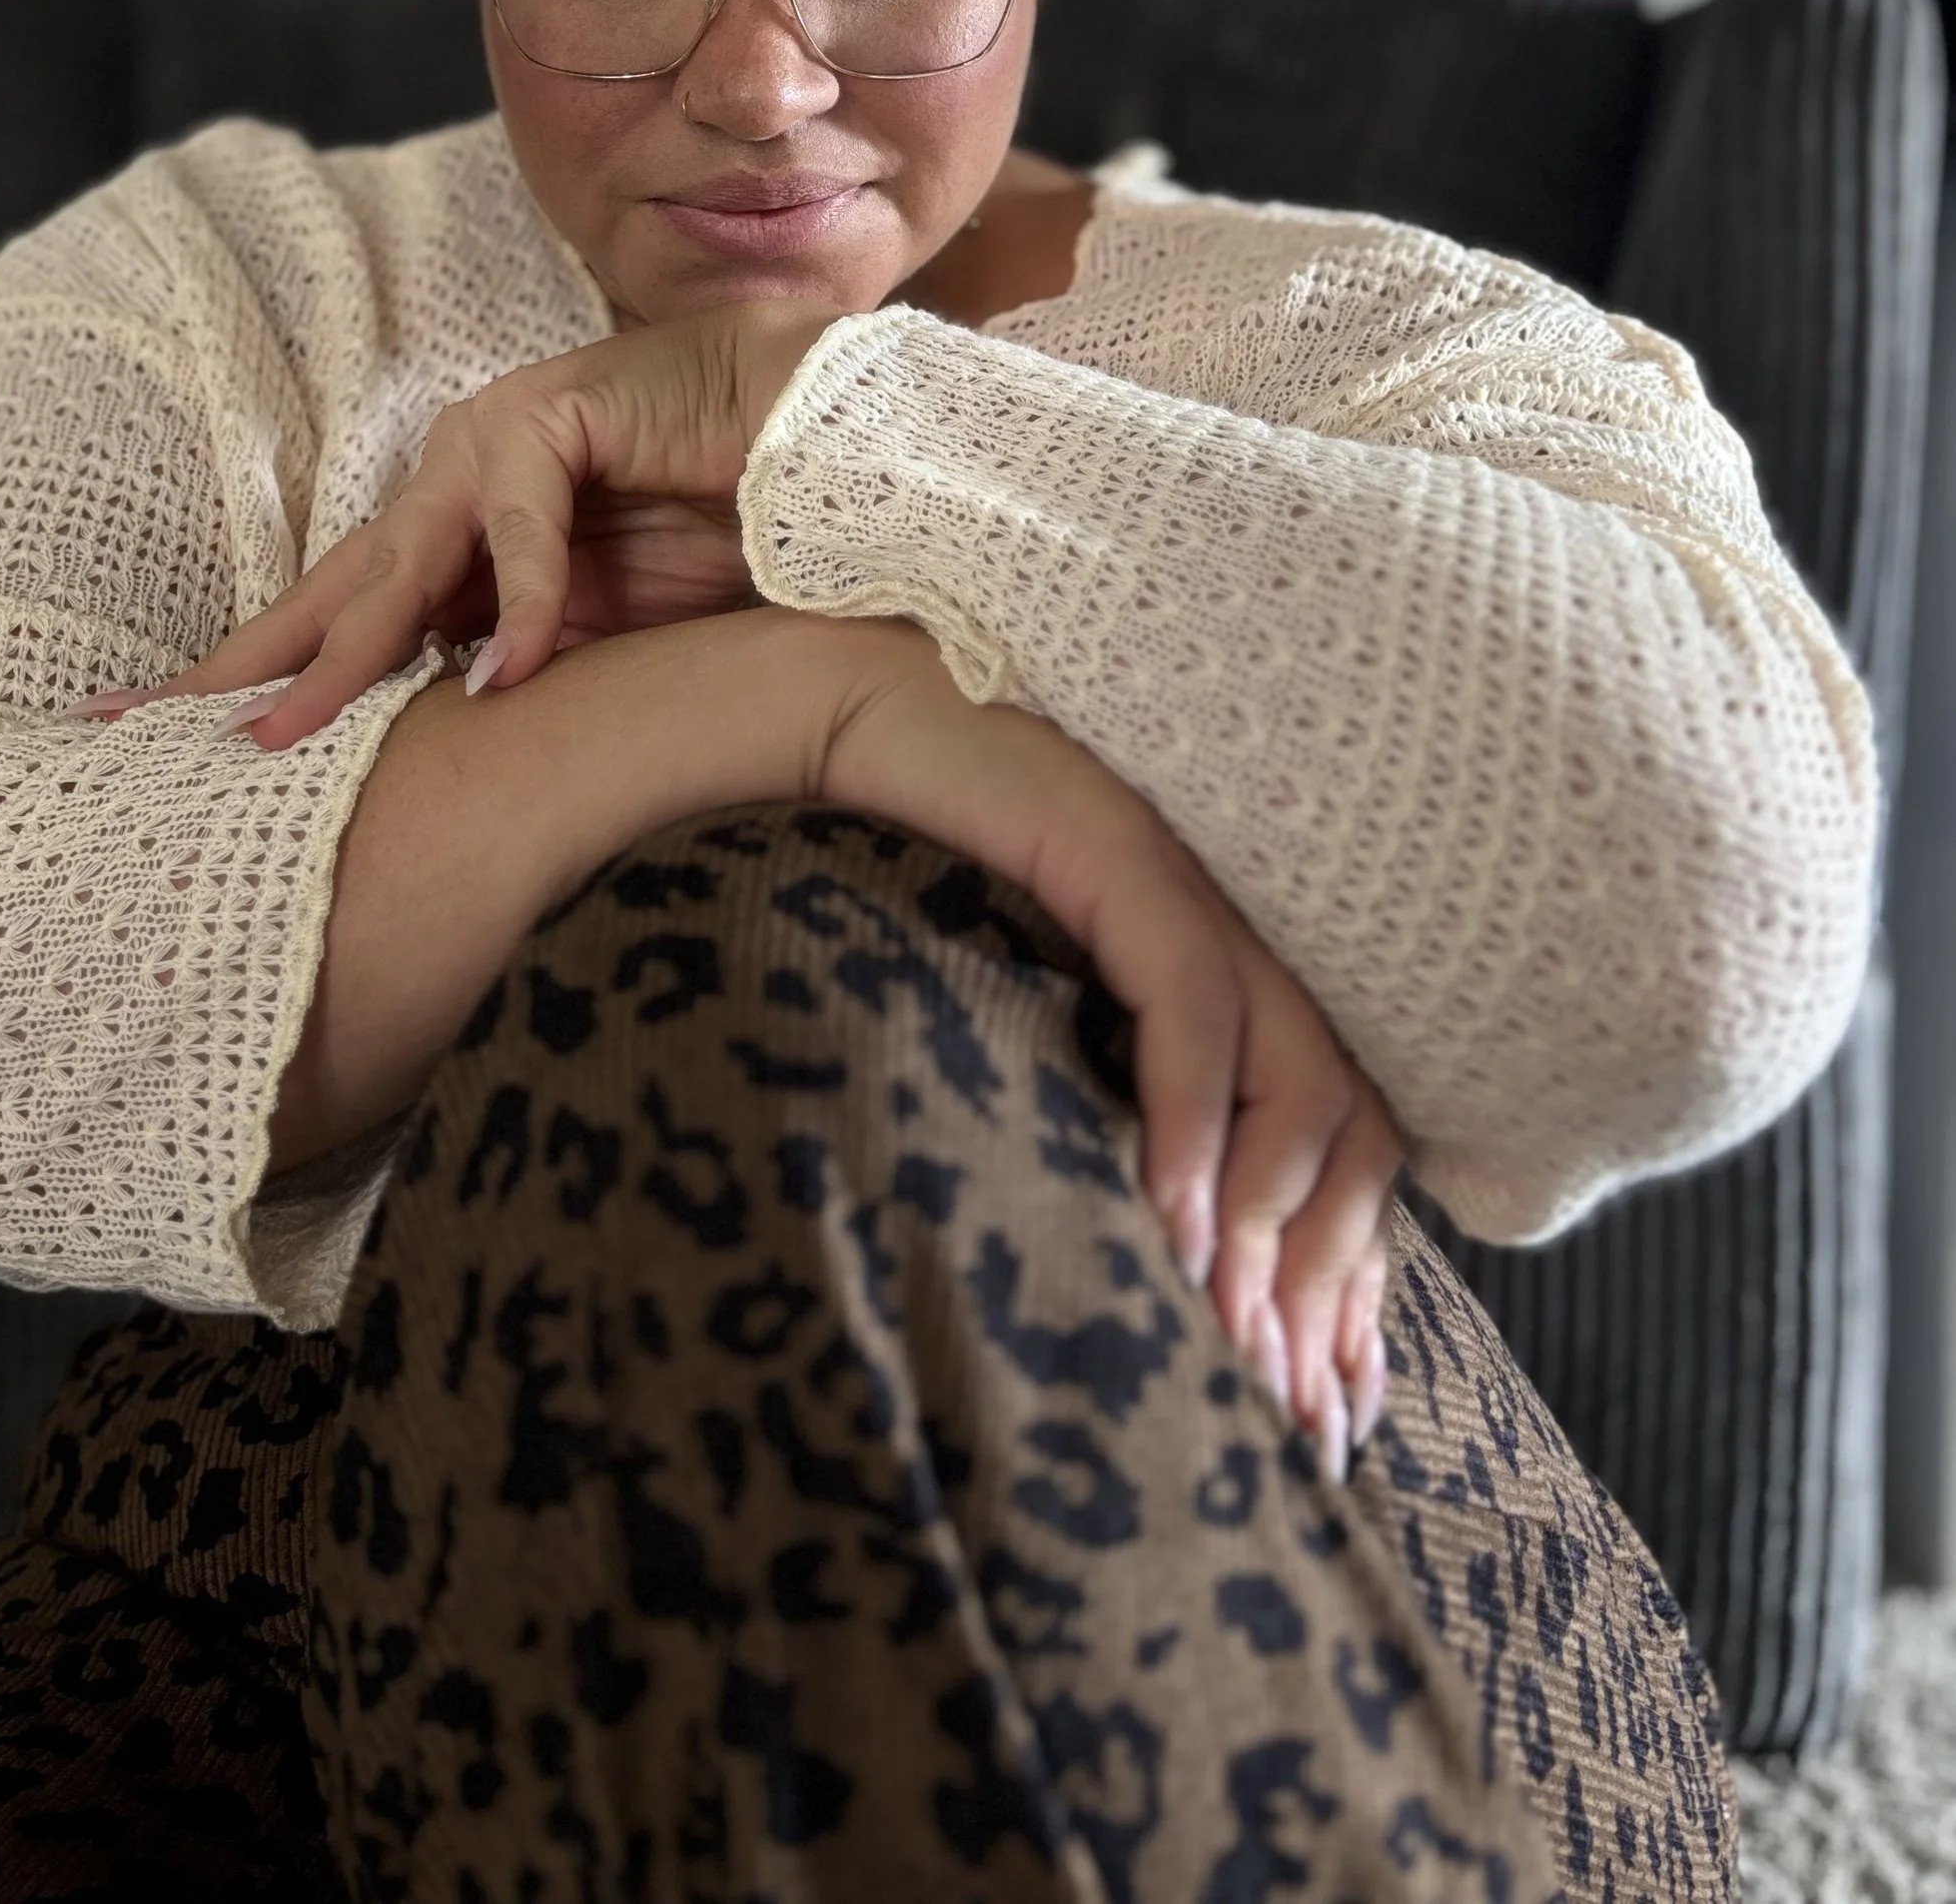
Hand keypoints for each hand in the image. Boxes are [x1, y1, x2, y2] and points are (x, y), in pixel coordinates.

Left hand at [81, 304, 839, 748]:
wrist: (814, 443)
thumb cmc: (718, 543)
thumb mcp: (599, 645)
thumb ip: (514, 678)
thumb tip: (434, 758)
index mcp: (455, 537)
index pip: (336, 617)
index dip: (255, 678)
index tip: (150, 739)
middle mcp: (452, 484)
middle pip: (330, 591)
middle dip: (239, 669)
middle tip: (137, 734)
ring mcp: (496, 440)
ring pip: (399, 566)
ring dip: (344, 659)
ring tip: (285, 736)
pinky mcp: (556, 414)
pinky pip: (522, 530)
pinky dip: (520, 608)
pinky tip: (506, 678)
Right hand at [816, 624, 1398, 1476]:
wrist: (804, 731)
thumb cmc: (885, 889)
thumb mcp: (1006, 1045)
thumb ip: (1084, 1132)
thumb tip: (1131, 1282)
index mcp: (1224, 980)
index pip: (1340, 1148)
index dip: (1351, 1289)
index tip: (1332, 1421)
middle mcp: (1236, 933)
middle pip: (1349, 1130)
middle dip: (1328, 1291)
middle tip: (1290, 1423)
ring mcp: (1190, 886)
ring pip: (1298, 1078)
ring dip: (1269, 1231)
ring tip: (1231, 1351)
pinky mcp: (1121, 851)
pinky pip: (1191, 1001)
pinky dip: (1191, 1123)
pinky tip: (1170, 1225)